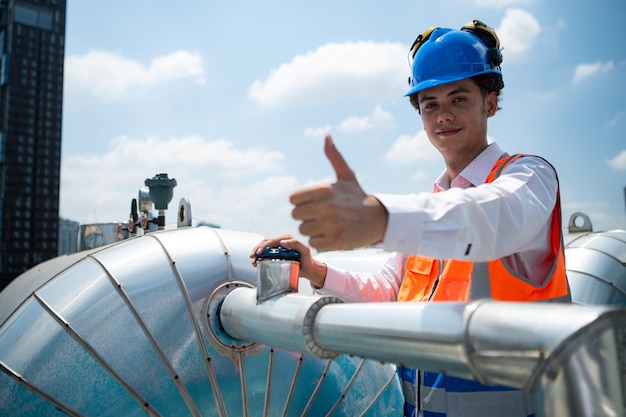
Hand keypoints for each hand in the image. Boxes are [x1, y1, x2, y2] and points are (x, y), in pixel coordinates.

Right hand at [249, 234, 327, 287]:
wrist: (308, 269)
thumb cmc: (307, 259)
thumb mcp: (305, 251)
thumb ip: (296, 244)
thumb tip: (282, 242)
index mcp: (287, 239)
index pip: (272, 241)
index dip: (264, 246)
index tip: (259, 252)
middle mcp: (282, 242)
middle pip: (265, 243)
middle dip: (257, 249)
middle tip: (252, 256)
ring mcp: (278, 248)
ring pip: (264, 248)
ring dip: (257, 254)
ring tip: (253, 262)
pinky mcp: (276, 254)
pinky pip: (266, 254)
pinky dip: (259, 258)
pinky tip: (256, 263)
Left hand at [290, 134, 387, 249]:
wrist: (379, 219)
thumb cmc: (358, 197)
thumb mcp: (347, 176)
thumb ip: (334, 156)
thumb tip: (327, 136)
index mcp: (324, 190)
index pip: (293, 199)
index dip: (301, 202)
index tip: (313, 204)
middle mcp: (325, 206)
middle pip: (296, 215)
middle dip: (306, 217)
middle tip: (321, 216)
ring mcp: (330, 224)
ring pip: (304, 230)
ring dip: (313, 230)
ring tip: (328, 225)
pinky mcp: (335, 241)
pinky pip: (313, 243)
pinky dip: (321, 241)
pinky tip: (332, 234)